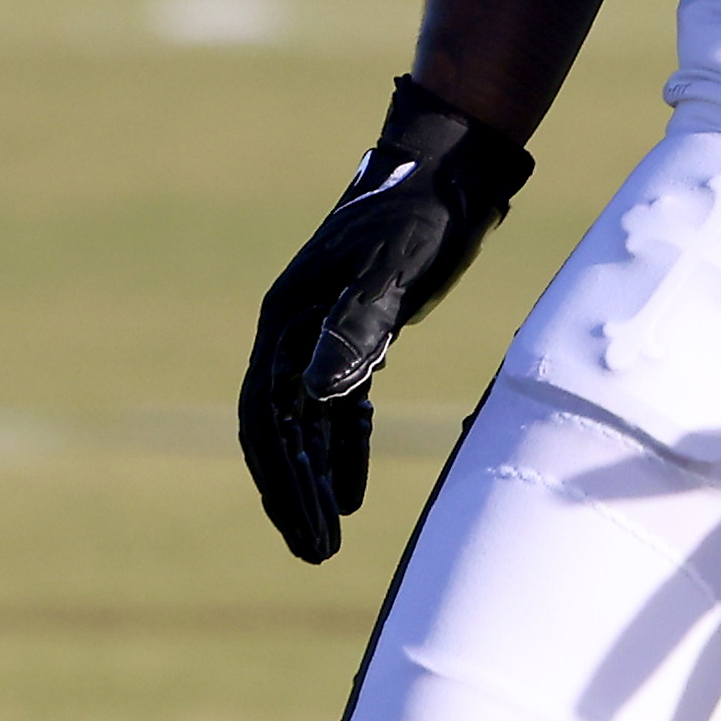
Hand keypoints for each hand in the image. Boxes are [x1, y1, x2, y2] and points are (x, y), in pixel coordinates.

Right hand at [237, 80, 536, 562]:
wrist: (450, 166)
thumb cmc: (421, 210)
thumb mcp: (393, 267)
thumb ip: (358, 326)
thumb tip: (317, 395)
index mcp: (286, 317)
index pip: (269, 414)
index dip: (281, 476)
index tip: (303, 527)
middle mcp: (293, 331)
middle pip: (280, 429)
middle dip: (293, 494)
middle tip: (315, 554)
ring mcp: (321, 335)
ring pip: (308, 425)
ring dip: (316, 482)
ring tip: (327, 541)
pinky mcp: (356, 336)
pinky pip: (339, 409)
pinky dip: (344, 450)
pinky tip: (355, 493)